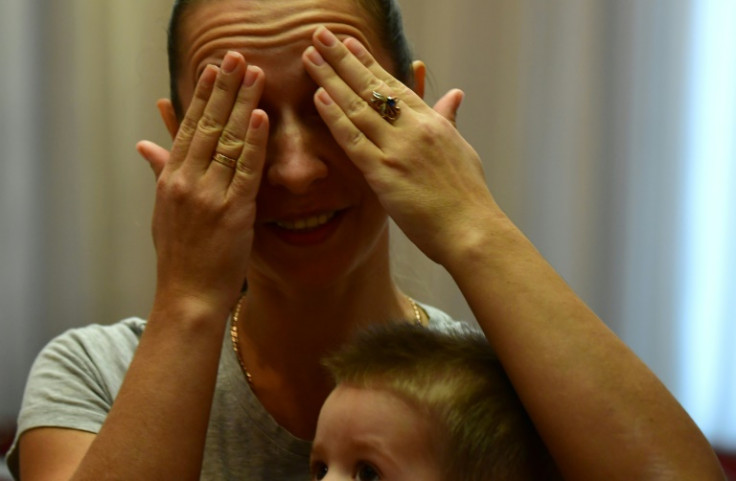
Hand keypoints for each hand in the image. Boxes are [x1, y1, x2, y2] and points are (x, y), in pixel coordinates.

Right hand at [141, 51, 268, 309]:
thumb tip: (145, 144)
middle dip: (224, 88)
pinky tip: (260, 116)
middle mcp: (186, 181)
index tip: (213, 70)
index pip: (188, 127)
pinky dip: (254, 141)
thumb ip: (159, 173)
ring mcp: (209, 195)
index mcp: (171, 179)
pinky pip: (246, 169)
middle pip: (208, 125)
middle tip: (237, 57)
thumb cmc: (178, 257)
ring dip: (243, 103)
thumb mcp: (162, 210)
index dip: (202, 96)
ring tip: (255, 74)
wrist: (187, 297)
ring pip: (229, 140)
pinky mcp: (233, 212)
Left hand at [302, 27, 498, 263]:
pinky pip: (354, 140)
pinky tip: (319, 97)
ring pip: (358, 107)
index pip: (393, 84)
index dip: (367, 61)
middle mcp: (414, 129)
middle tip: (320, 34)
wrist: (471, 229)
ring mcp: (398, 149)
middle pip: (371, 86)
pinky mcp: (384, 174)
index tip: (347, 42)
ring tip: (310, 56)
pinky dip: (335, 117)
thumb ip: (449, 120)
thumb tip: (454, 95)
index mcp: (431, 122)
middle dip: (342, 58)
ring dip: (330, 79)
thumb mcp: (461, 149)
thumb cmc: (468, 195)